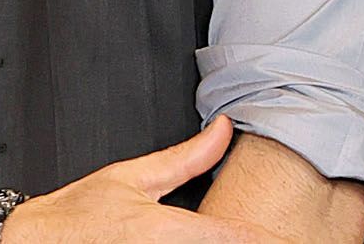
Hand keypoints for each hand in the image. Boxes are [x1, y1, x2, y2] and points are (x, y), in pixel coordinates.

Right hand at [0, 116, 279, 243]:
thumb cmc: (72, 217)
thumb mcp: (131, 177)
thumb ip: (185, 159)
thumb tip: (223, 130)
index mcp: (165, 232)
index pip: (233, 237)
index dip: (266, 237)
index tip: (291, 235)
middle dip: (244, 243)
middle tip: (277, 237)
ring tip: (242, 239)